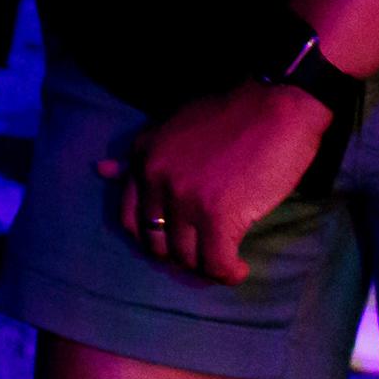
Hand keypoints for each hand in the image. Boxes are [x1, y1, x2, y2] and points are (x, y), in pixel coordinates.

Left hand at [100, 82, 331, 283]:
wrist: (277, 104)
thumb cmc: (233, 114)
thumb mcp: (175, 124)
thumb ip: (143, 153)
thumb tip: (101, 170)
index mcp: (144, 154)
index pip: (129, 218)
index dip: (153, 237)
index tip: (177, 239)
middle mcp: (156, 176)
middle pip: (157, 243)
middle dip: (180, 254)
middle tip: (205, 250)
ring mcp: (185, 198)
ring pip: (186, 257)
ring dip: (206, 266)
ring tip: (225, 260)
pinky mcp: (218, 215)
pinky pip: (215, 264)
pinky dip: (227, 273)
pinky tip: (239, 269)